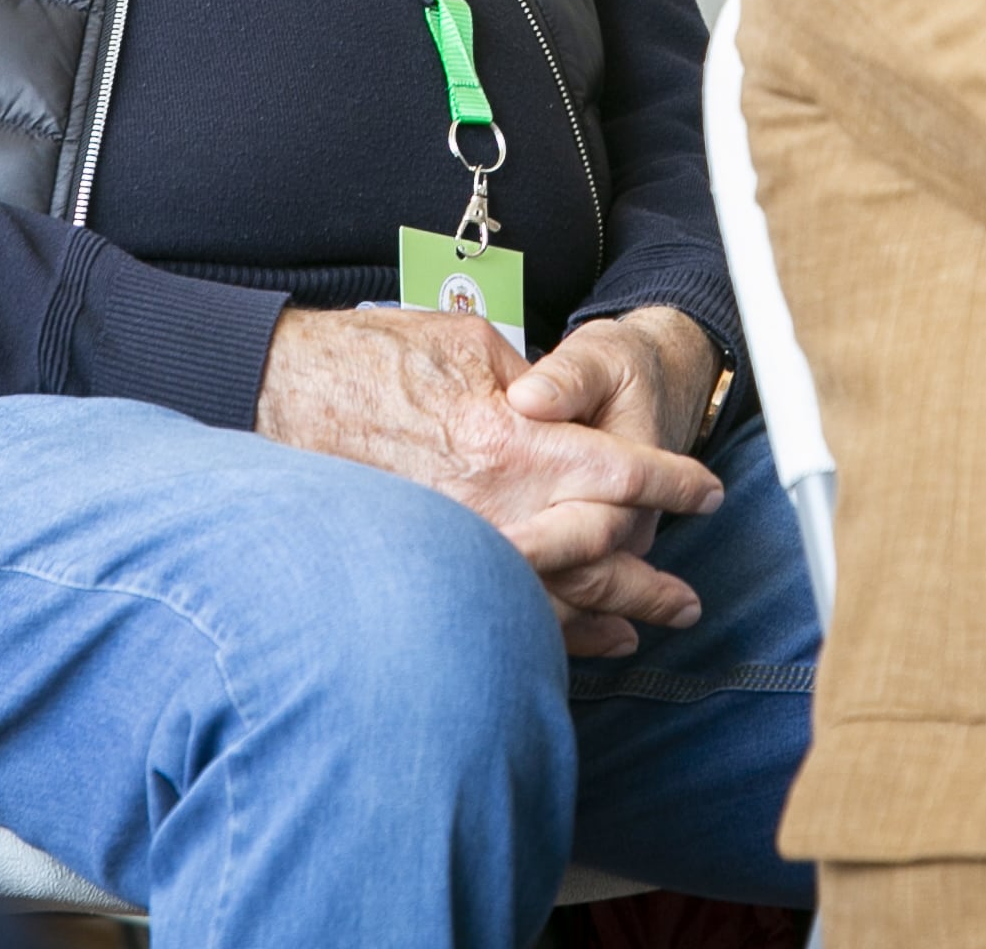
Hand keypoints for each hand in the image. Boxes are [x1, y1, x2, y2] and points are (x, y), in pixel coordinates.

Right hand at [256, 308, 722, 656]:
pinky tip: (572, 641)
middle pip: (598, 559)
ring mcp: (453, 548)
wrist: (279, 392)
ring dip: (606, 618)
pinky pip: (495, 610)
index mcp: (511, 443)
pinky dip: (543, 631)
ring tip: (648, 628)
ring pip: (552, 602)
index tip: (706, 491)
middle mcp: (490, 509)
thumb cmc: (374, 357)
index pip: (621, 475)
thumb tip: (570, 416)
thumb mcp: (470, 344)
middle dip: (649, 580)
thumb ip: (535, 382)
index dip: (675, 484)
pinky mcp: (420, 567)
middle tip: (687, 599)